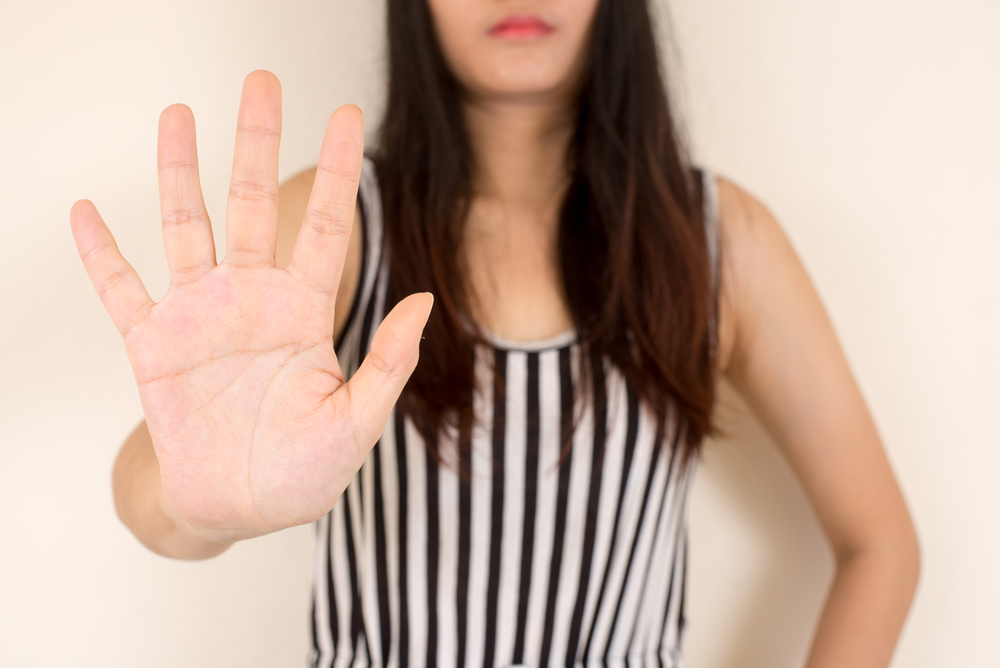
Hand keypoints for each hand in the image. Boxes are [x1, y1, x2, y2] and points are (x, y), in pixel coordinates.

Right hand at [71, 71, 431, 543]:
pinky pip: (121, 292)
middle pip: (252, 205)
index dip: (337, 172)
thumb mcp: (357, 422)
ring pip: (187, 228)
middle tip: (261, 81)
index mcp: (306, 313)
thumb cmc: (304, 471)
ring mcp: (200, 317)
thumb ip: (389, 362)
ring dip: (178, 172)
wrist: (240, 509)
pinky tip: (87, 213)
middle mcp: (252, 300)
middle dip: (256, 143)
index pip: (326, 228)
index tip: (347, 116)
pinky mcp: (153, 347)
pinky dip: (102, 256)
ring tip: (176, 114)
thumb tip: (425, 300)